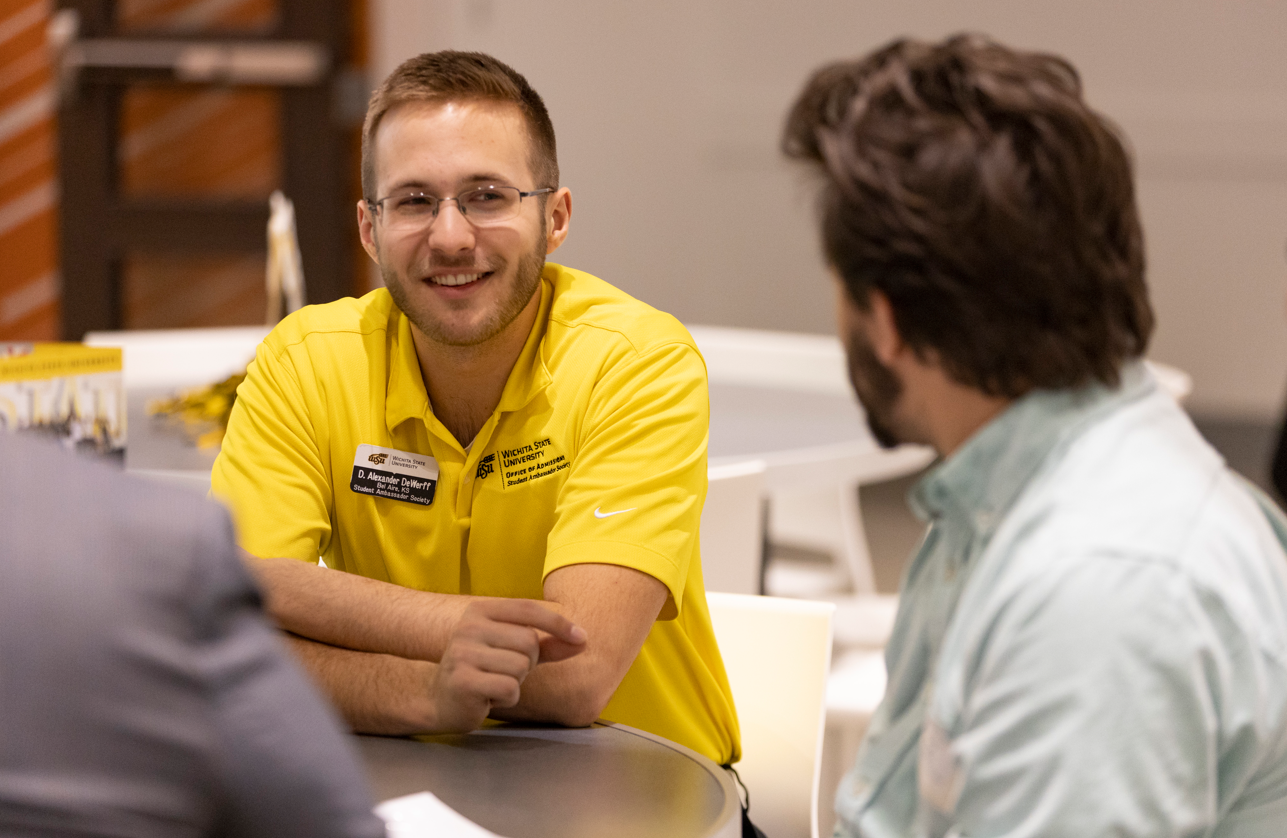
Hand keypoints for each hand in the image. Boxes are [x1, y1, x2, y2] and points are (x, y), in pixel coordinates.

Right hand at [430, 599, 586, 731]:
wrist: (441, 699)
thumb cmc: (483, 670)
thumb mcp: (514, 651)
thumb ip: (547, 644)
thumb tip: (583, 639)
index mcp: (480, 610)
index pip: (528, 609)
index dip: (558, 623)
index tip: (581, 637)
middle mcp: (468, 627)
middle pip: (529, 641)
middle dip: (527, 662)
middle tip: (505, 671)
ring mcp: (462, 653)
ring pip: (520, 666)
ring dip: (516, 682)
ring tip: (494, 683)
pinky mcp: (463, 680)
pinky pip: (509, 688)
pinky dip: (507, 698)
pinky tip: (489, 697)